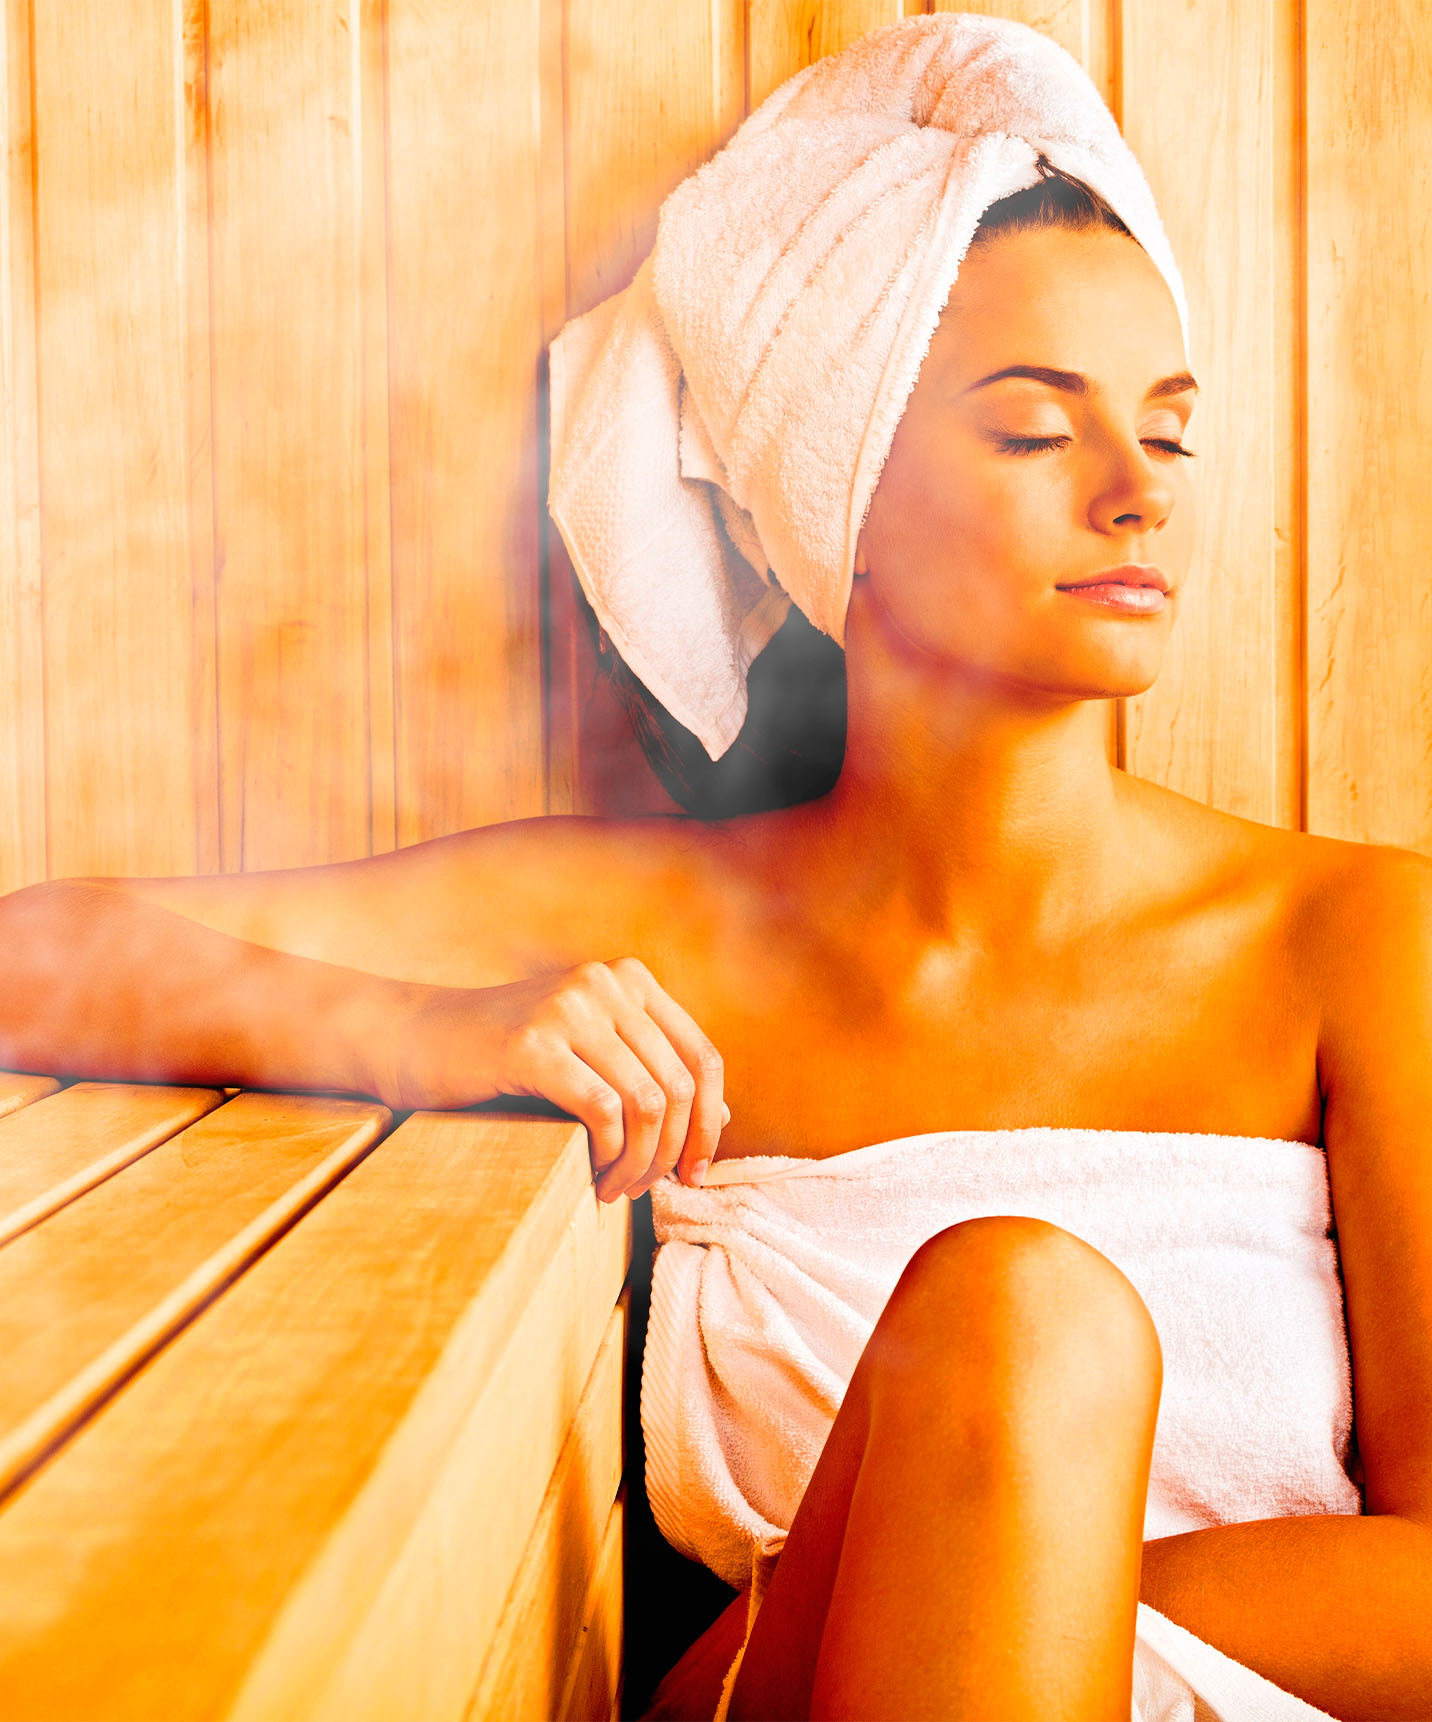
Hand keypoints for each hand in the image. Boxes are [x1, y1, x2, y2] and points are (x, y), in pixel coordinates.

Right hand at [389, 959, 726, 1200]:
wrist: (414, 1039)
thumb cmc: (504, 1059)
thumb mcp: (588, 1056)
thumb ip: (648, 1074)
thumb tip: (719, 1117)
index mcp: (629, 981)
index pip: (702, 1057)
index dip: (708, 1123)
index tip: (694, 1172)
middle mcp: (606, 984)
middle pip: (680, 1085)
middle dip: (672, 1152)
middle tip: (647, 1191)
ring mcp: (569, 1007)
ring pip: (647, 1102)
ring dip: (639, 1161)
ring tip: (615, 1188)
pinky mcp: (533, 1043)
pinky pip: (603, 1110)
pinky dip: (607, 1154)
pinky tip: (591, 1176)